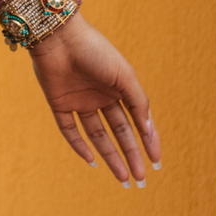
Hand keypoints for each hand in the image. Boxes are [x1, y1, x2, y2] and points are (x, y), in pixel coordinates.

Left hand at [27, 15, 160, 185]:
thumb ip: (138, 103)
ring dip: (110, 156)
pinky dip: (79, 146)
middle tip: (140, 179)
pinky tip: (92, 161)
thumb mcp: (124, 76)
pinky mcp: (58, 103)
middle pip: (119, 132)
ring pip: (97, 136)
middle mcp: (100, 96)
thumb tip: (150, 132)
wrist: (59, 36)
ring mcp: (80, 101)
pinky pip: (69, 130)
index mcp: (119, 88)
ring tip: (123, 177)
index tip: (156, 162)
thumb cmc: (96, 50)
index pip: (136, 121)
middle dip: (130, 155)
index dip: (147, 141)